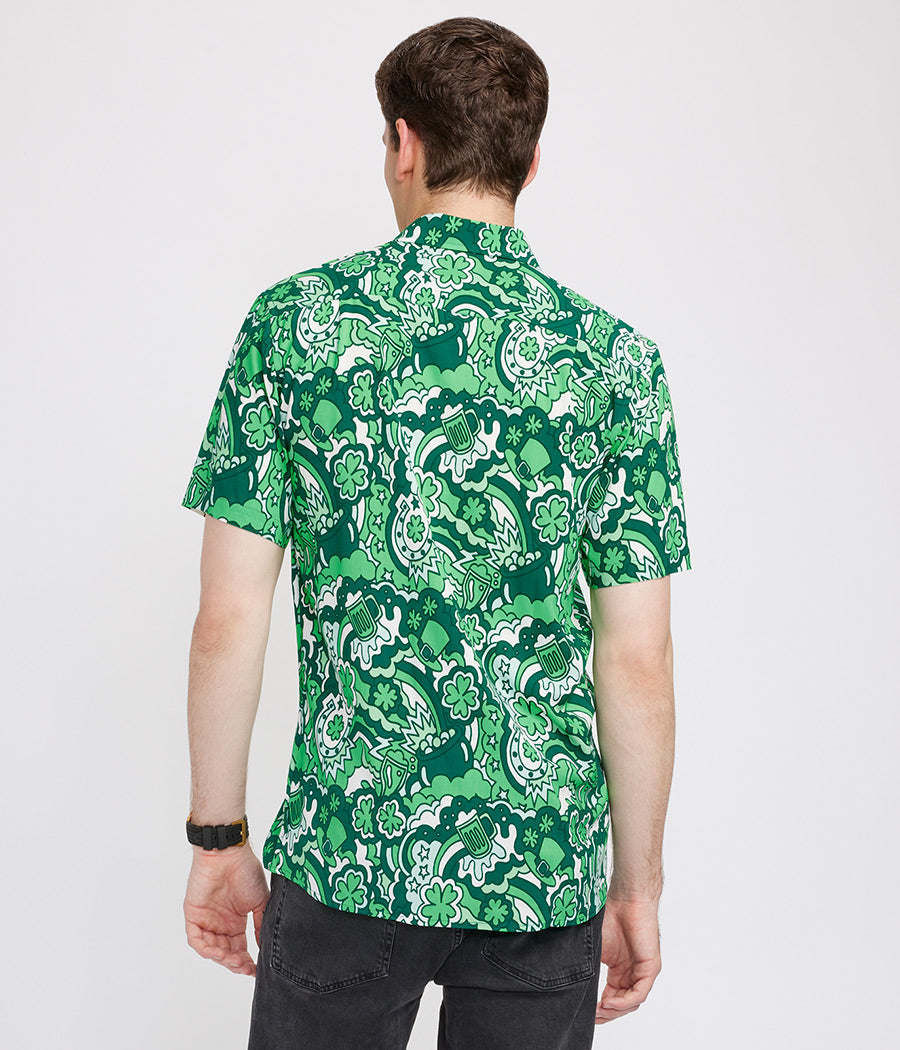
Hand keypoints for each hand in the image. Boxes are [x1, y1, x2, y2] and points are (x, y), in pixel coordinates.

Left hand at [183, 844, 270, 975]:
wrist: (229, 853)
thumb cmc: (246, 870)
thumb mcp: (260, 901)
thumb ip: (260, 924)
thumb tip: (265, 946)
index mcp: (235, 922)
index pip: (239, 949)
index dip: (246, 962)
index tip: (255, 971)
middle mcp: (220, 924)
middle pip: (225, 953)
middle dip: (235, 963)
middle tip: (246, 967)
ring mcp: (206, 920)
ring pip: (211, 949)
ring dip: (222, 958)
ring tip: (235, 960)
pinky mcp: (193, 915)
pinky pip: (196, 939)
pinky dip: (206, 949)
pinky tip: (219, 952)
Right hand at [595, 894, 662, 1024]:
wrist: (627, 897)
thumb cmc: (610, 914)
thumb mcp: (594, 946)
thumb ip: (588, 966)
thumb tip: (571, 982)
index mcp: (620, 969)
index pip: (612, 997)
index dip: (600, 1008)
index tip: (586, 1013)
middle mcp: (632, 972)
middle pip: (622, 1004)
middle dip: (607, 1014)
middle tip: (592, 1017)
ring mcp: (642, 971)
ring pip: (631, 1002)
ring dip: (615, 1010)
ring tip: (599, 1011)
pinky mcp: (651, 968)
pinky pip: (639, 993)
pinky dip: (624, 1001)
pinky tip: (609, 1001)